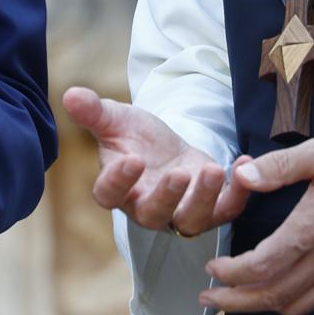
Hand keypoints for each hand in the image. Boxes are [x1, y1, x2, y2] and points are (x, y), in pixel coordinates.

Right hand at [62, 86, 238, 236]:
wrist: (167, 148)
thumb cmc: (136, 138)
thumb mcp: (116, 119)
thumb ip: (94, 112)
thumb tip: (70, 94)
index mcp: (117, 189)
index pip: (110, 194)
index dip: (119, 182)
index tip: (132, 160)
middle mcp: (147, 207)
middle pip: (152, 213)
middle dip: (167, 196)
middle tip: (178, 175)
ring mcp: (180, 212)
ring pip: (191, 219)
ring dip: (205, 197)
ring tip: (213, 168)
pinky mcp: (211, 209)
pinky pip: (226, 210)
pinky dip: (239, 193)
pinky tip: (244, 164)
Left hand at [200, 128, 313, 314]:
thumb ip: (279, 166)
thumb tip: (241, 175)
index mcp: (312, 228)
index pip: (260, 266)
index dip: (230, 273)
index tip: (212, 267)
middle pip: (270, 295)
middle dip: (234, 301)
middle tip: (208, 298)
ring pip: (293, 305)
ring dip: (259, 307)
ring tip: (235, 298)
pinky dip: (289, 304)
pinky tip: (276, 291)